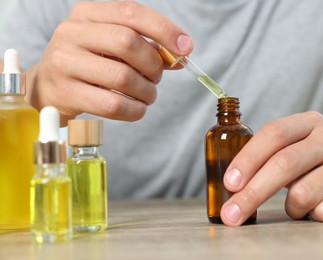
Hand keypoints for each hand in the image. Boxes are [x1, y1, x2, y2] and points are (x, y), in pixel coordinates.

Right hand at [25, 1, 192, 125]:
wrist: (45, 87)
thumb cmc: (88, 63)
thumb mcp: (111, 46)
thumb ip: (146, 47)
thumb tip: (181, 54)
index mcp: (87, 14)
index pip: (132, 13)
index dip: (164, 30)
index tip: (186, 48)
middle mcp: (72, 32)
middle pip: (128, 43)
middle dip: (153, 65)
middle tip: (157, 78)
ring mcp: (65, 63)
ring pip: (123, 77)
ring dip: (147, 91)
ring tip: (147, 95)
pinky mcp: (65, 93)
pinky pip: (113, 105)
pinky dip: (134, 109)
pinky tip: (136, 108)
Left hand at [221, 111, 322, 225]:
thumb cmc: (319, 160)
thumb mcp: (298, 145)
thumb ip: (269, 156)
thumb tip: (232, 184)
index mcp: (309, 122)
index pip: (273, 133)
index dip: (247, 159)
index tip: (230, 183)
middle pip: (284, 164)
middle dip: (252, 193)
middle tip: (232, 214)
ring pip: (302, 194)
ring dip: (291, 207)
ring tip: (297, 204)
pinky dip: (313, 216)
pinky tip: (320, 206)